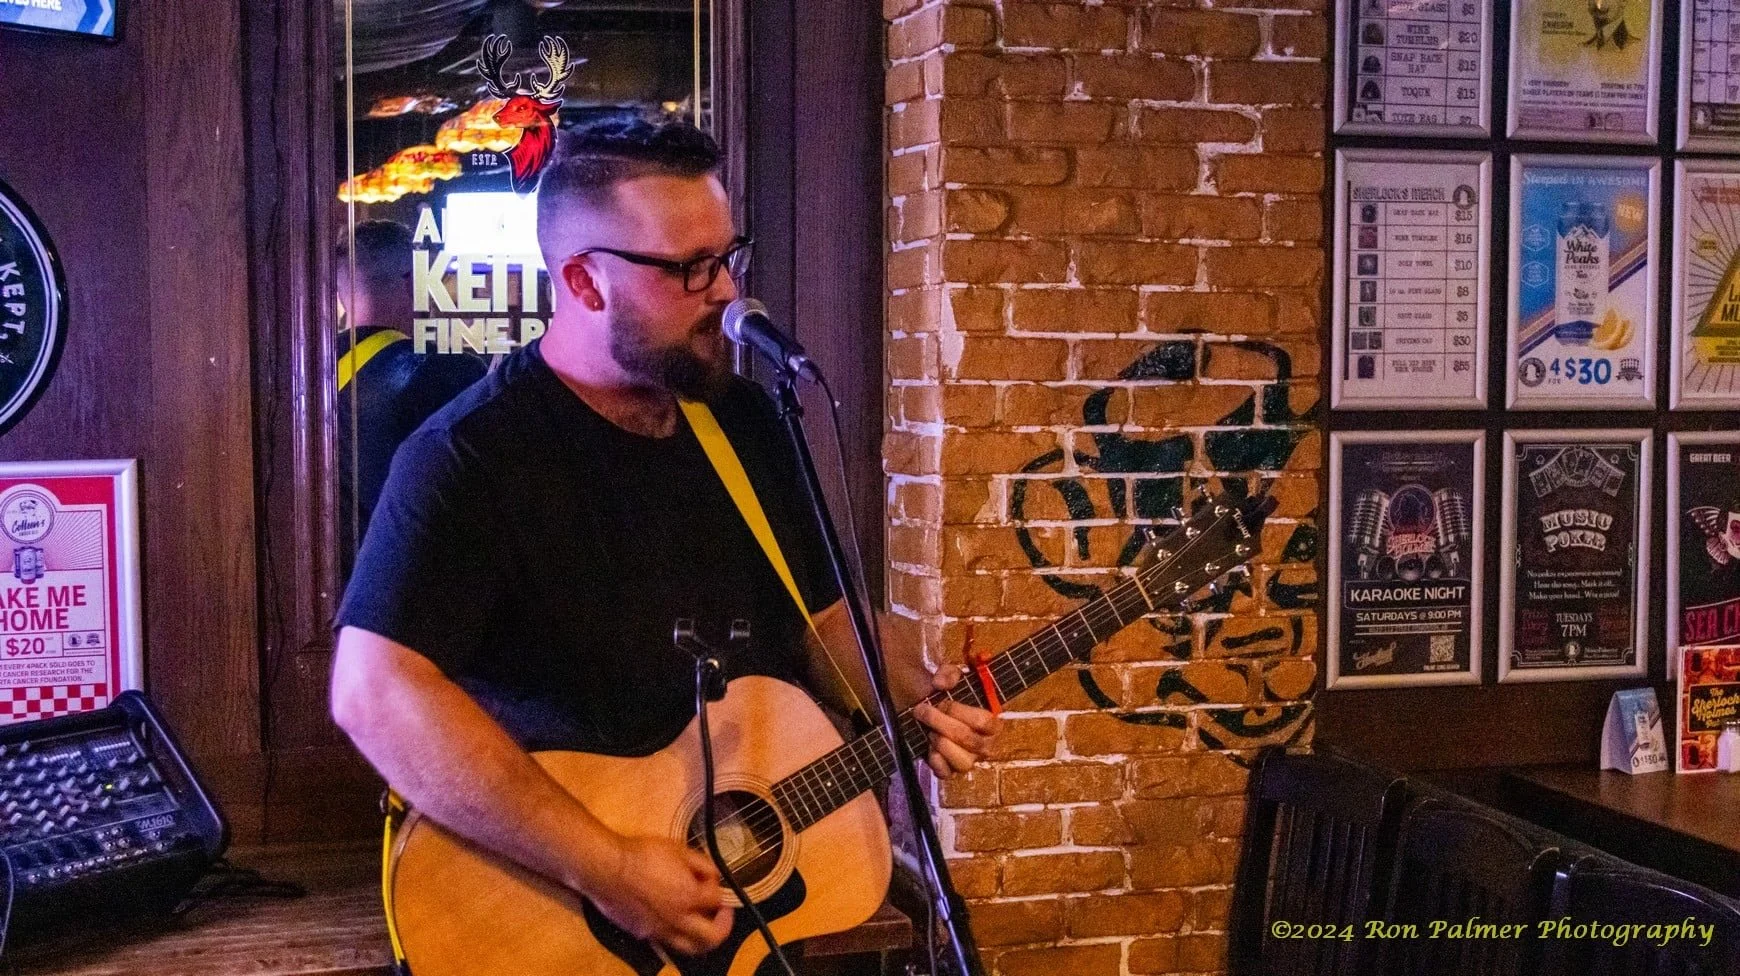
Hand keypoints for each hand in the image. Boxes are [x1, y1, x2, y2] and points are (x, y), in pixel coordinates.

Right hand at [587, 834, 733, 955]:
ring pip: (690, 948)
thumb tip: (713, 875)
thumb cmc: (641, 855)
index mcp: (689, 897)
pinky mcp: (643, 934)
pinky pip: (666, 941)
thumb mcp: (677, 849)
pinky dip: (676, 933)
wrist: (606, 869)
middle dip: (724, 925)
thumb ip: (701, 864)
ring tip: (702, 924)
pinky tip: (672, 918)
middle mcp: (678, 920)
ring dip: (702, 938)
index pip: (717, 899)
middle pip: (712, 937)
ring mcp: (659, 931)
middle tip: (721, 913)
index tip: (710, 878)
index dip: (717, 886)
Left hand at [912, 665, 1000, 778]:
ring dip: (941, 744)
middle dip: (940, 723)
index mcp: (992, 722)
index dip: (959, 711)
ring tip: (931, 732)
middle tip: (922, 711)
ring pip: (963, 762)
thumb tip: (940, 683)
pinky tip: (929, 748)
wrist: (930, 707)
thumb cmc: (947, 693)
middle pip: (968, 739)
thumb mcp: (950, 675)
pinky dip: (936, 762)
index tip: (941, 701)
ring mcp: (970, 759)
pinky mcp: (952, 770)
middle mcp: (986, 744)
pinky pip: (947, 773)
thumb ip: (949, 673)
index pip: (983, 720)